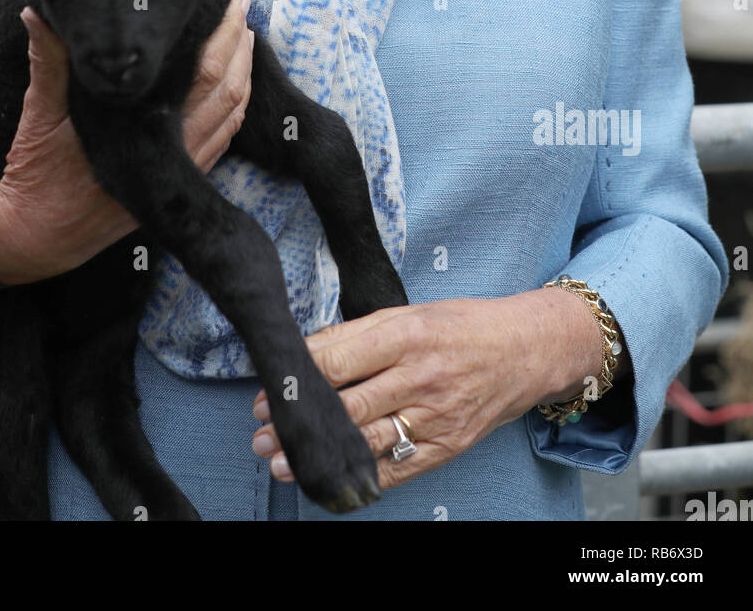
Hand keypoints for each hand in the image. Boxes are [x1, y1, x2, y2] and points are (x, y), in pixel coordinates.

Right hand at [0, 0, 254, 283]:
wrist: (39, 235)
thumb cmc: (38, 174)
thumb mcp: (40, 114)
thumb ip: (47, 62)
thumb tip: (36, 13)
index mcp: (148, 130)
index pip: (205, 75)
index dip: (224, 37)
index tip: (232, 4)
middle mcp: (174, 152)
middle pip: (228, 92)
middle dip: (241, 48)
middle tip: (244, 8)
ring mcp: (181, 171)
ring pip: (231, 118)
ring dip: (242, 76)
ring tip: (245, 40)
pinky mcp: (178, 184)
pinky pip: (221, 141)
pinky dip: (234, 110)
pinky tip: (232, 89)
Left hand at [249, 293, 598, 493]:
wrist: (526, 349)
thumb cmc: (462, 325)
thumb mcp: (410, 313)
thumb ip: (360, 334)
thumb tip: (309, 351)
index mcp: (406, 333)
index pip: (338, 358)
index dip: (299, 376)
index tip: (270, 386)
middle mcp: (420, 375)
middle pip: (347, 404)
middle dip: (300, 421)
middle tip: (262, 431)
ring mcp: (435, 414)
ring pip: (367, 440)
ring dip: (321, 453)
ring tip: (282, 460)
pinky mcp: (447, 445)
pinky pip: (397, 467)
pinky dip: (361, 475)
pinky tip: (332, 476)